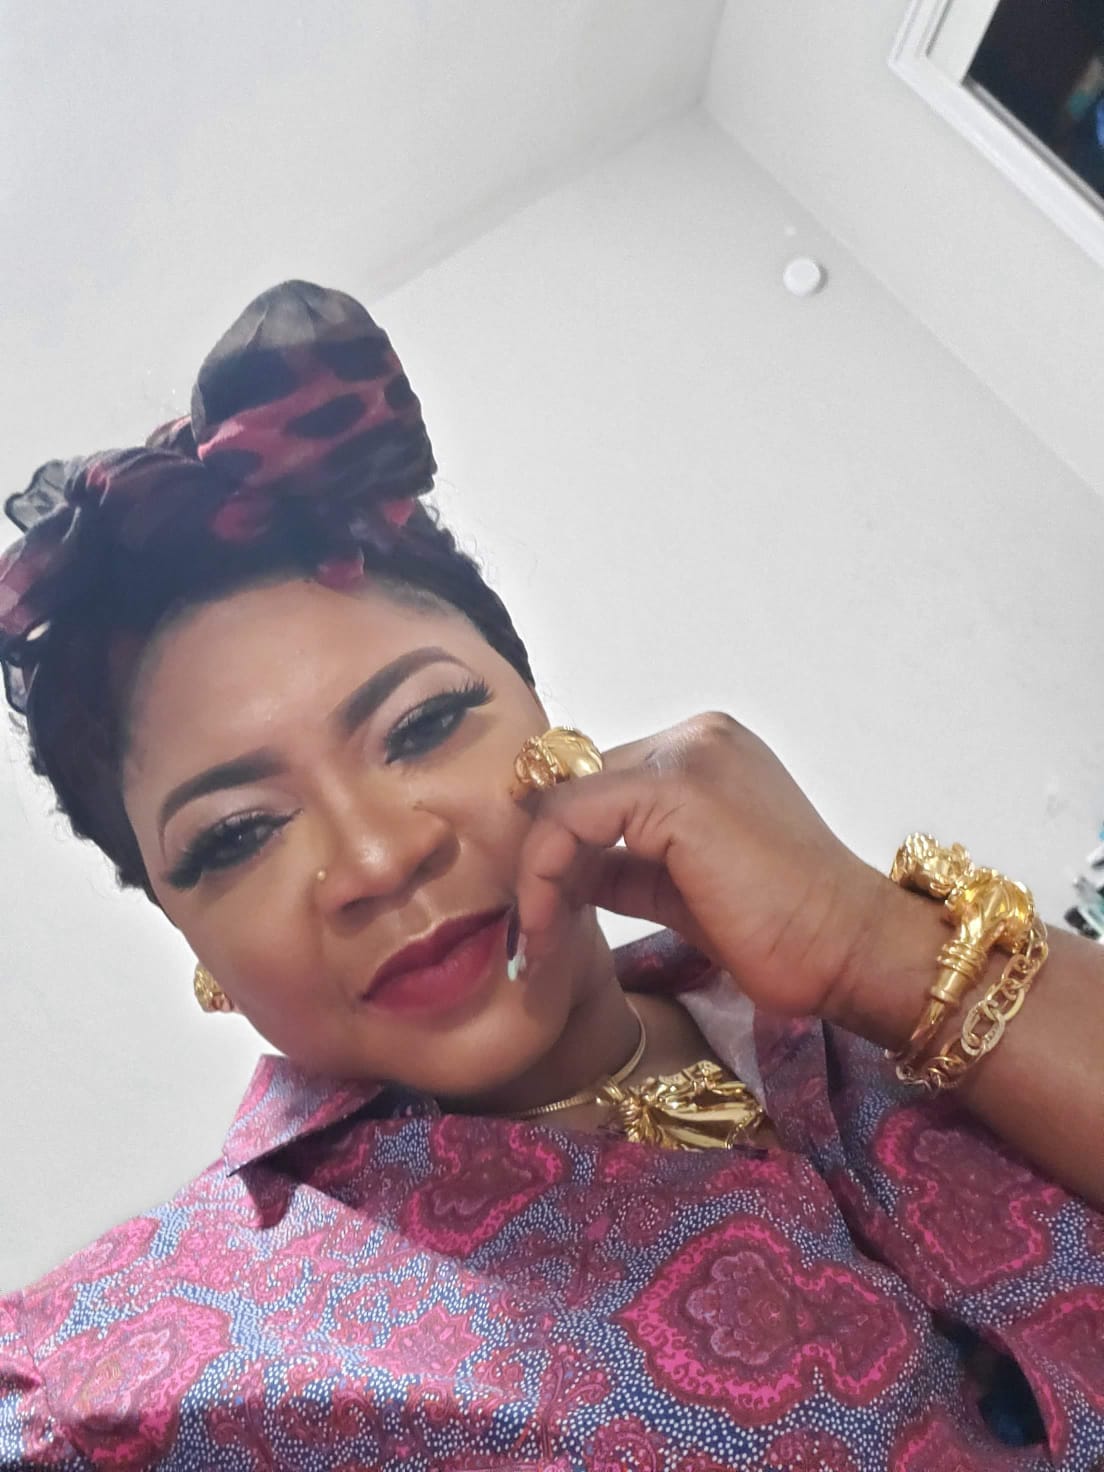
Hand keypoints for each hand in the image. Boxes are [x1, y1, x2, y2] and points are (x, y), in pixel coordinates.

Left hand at [512, 712, 884, 1017]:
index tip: (536, 911)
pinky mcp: (676, 788)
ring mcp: (687, 754)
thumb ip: (622, 864)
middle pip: (574, 785)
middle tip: (526, 930)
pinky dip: (545, 872)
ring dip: (535, 873)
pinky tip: (546, 925)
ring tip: (533, 939)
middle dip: (538, 858)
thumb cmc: (780, 930)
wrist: (846, 948)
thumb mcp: (679, 888)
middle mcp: (695, 737)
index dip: (555, 845)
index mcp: (704, 752)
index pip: (596, 782)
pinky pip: (572, 817)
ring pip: (564, 799)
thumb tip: (561, 871)